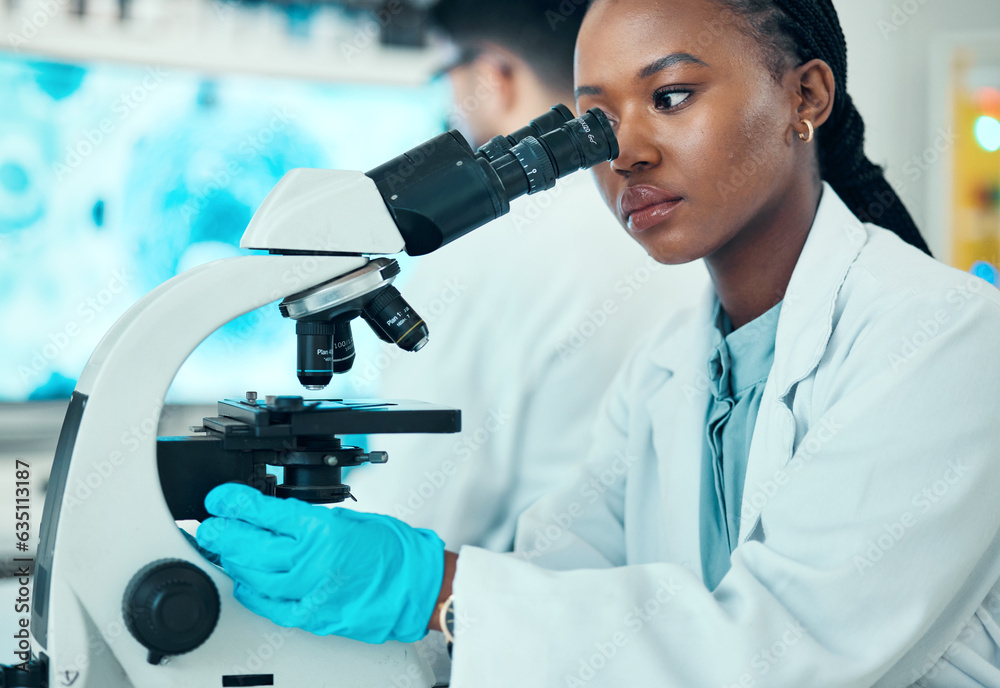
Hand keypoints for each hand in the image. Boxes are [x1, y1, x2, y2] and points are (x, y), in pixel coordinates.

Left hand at [195, 483, 444, 643]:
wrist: (419, 587)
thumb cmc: (396, 552)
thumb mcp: (351, 519)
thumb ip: (312, 520)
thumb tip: (276, 518)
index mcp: (324, 530)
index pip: (265, 512)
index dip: (235, 503)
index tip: (220, 499)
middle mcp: (313, 562)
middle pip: (251, 546)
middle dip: (223, 533)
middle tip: (210, 526)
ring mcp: (310, 592)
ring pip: (255, 576)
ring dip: (233, 562)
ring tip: (222, 551)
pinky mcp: (312, 617)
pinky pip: (270, 606)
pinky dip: (252, 593)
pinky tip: (244, 582)